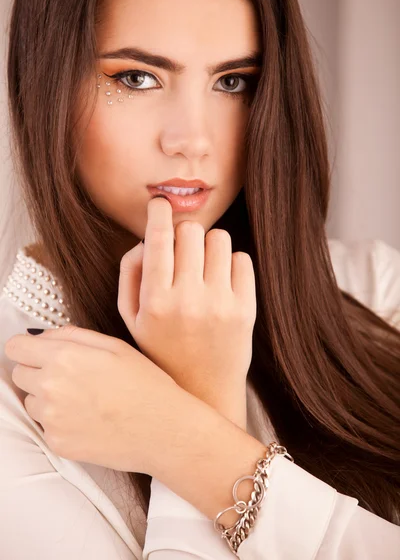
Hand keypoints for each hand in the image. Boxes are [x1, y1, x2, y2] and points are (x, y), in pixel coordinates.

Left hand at [5, 325, 181, 472]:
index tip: (37, 352)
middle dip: (37, 371)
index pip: (15, 347)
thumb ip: (74, 335)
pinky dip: (60, 422)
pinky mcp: (57, 443)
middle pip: (19, 374)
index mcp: (64, 357)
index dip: (26, 347)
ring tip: (83, 400)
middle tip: (69, 376)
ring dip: (47, 398)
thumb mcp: (115, 346)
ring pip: (31, 401)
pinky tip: (88, 419)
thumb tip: (45, 336)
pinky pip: (45, 426)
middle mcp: (50, 387)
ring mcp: (51, 419)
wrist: (163, 430)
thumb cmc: (145, 384)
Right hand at [117, 196, 256, 426]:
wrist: (204, 390)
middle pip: (191, 231)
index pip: (159, 239)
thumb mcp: (132, 319)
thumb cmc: (161, 350)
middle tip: (181, 252)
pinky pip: (241, 258)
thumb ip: (130, 273)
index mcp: (156, 302)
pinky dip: (229, 264)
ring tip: (202, 268)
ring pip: (219, 238)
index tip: (160, 203)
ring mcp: (221, 304)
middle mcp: (189, 300)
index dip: (159, 212)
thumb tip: (147, 238)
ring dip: (207, 246)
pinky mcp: (246, 308)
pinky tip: (220, 283)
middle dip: (183, 234)